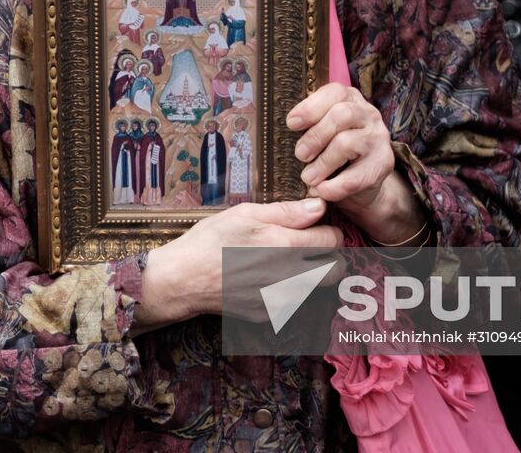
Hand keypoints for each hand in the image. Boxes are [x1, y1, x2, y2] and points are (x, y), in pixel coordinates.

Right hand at [136, 198, 342, 328]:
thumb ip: (287, 212)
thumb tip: (319, 206)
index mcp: (286, 245)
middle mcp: (289, 276)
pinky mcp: (270, 315)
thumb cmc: (212, 240)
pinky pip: (292, 302)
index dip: (328, 230)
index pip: (332, 239)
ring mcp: (280, 300)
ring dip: (311, 275)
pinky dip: (288, 291)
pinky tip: (265, 280)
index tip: (317, 227)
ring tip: (286, 263)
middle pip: (335, 270)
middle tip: (312, 247)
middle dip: (330, 257)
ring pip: (316, 288)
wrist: (184, 280)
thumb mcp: (246, 214)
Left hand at [287, 84, 396, 210]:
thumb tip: (281, 129)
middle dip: (315, 136)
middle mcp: (369, 115)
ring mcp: (378, 139)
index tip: (291, 123)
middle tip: (300, 154)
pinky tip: (320, 190)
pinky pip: (355, 176)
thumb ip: (309, 126)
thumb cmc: (334, 151)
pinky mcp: (383, 165)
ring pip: (347, 143)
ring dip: (323, 163)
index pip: (335, 92)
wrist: (364, 182)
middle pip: (342, 115)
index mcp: (351, 100)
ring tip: (308, 177)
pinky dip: (334, 186)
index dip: (311, 107)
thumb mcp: (323, 132)